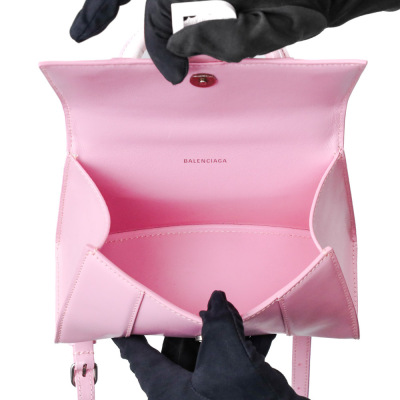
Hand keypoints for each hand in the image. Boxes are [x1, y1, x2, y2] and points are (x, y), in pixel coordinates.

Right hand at [70, 0, 399, 83]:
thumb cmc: (309, 3)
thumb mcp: (276, 28)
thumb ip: (228, 38)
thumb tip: (178, 45)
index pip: (160, 3)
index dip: (155, 40)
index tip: (170, 75)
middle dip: (111, 9)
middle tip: (85, 31)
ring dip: (114, 1)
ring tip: (91, 22)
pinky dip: (142, 3)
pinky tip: (132, 17)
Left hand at [113, 291, 307, 399]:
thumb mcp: (230, 358)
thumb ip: (221, 323)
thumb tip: (216, 299)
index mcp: (170, 390)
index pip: (140, 357)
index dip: (129, 335)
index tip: (116, 320)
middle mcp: (185, 393)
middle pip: (179, 348)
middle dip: (192, 323)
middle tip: (195, 302)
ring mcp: (210, 393)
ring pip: (207, 353)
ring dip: (223, 332)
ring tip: (232, 312)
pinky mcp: (232, 392)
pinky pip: (230, 361)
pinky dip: (242, 344)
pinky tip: (257, 329)